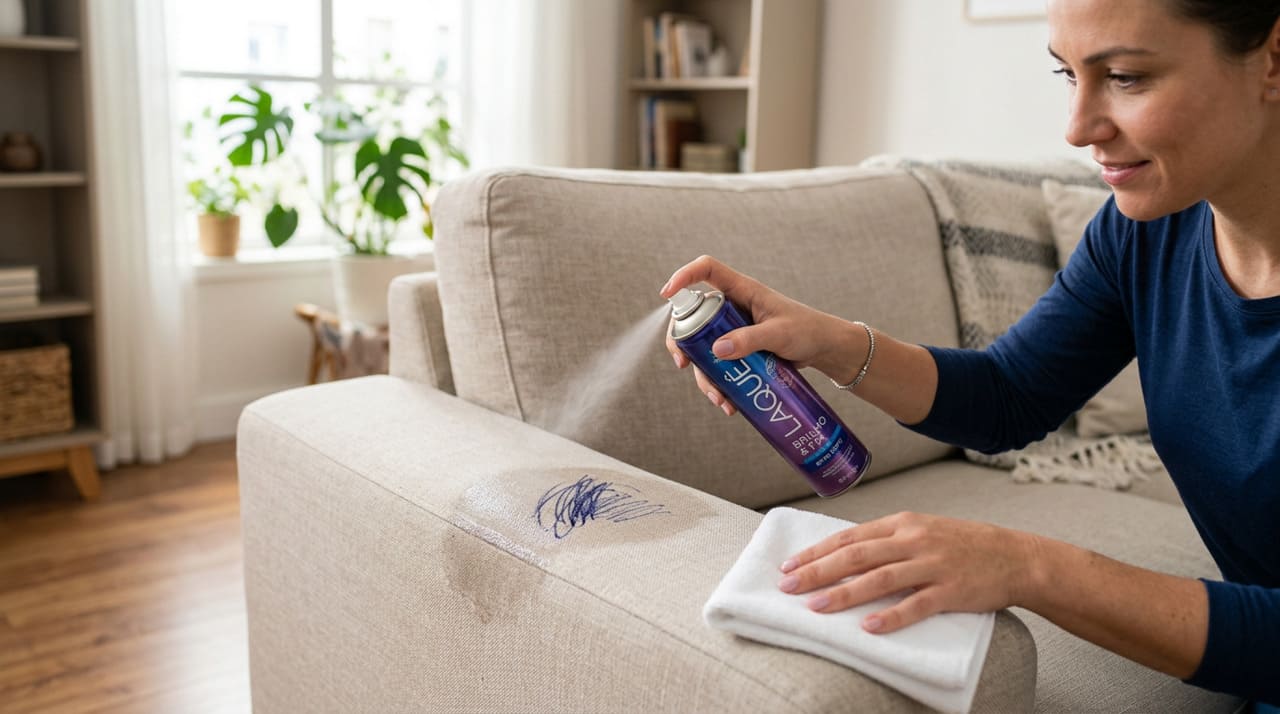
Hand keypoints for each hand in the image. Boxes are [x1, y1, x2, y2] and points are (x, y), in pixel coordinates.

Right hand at [659, 255, 858, 415]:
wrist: (824, 349)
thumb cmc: (807, 330)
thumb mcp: (779, 334)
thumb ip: (750, 339)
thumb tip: (716, 350)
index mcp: (741, 290)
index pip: (706, 270)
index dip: (683, 276)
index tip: (666, 294)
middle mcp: (732, 307)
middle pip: (693, 317)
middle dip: (682, 342)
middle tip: (683, 363)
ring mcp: (733, 330)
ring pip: (703, 349)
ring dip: (704, 375)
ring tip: (720, 400)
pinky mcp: (739, 350)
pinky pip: (718, 366)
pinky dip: (719, 385)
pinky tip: (729, 404)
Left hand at [776, 511, 1042, 632]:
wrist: (1015, 555)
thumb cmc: (963, 544)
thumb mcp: (922, 530)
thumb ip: (887, 539)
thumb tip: (845, 553)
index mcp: (902, 523)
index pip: (849, 537)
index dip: (817, 551)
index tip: (790, 565)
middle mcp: (913, 540)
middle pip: (856, 555)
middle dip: (818, 571)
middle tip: (788, 585)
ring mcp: (932, 565)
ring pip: (879, 579)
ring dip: (844, 593)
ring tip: (816, 607)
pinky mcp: (951, 591)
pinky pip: (916, 605)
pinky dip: (890, 616)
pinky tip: (868, 627)